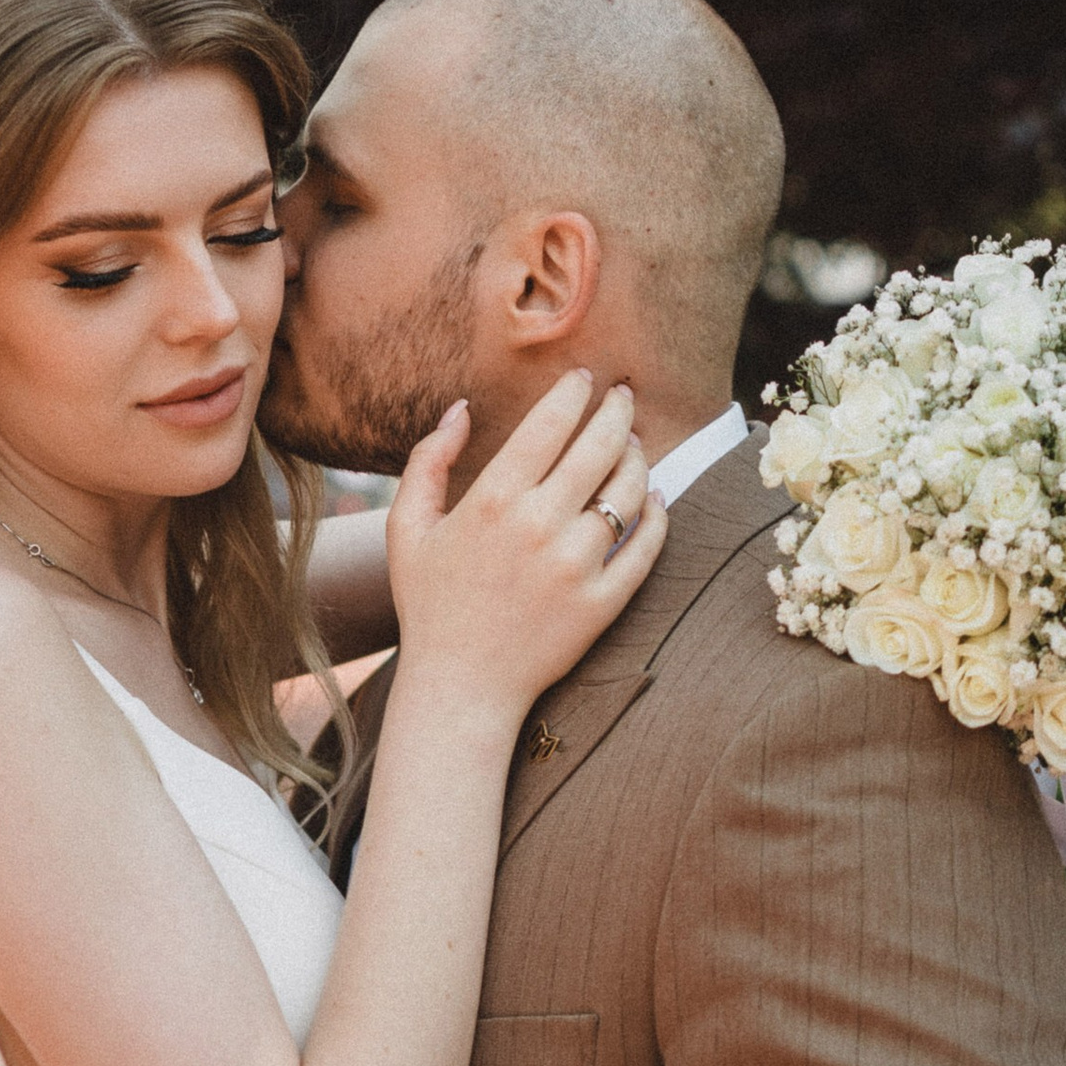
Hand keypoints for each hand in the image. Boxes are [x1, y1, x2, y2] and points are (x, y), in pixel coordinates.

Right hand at [384, 370, 664, 732]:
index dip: (573, 393)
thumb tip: (462, 409)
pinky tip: (655, 497)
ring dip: (637, 457)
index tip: (585, 379)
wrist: (460, 687)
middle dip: (617, 411)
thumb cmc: (430, 604)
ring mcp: (576, 566)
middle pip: (599, 447)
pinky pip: (646, 546)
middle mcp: (539, 527)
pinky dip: (658, 514)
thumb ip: (429, 461)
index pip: (549, 425)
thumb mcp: (407, 529)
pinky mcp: (603, 602)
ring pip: (629, 490)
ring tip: (634, 445)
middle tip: (624, 396)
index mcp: (492, 501)